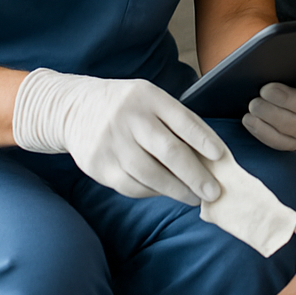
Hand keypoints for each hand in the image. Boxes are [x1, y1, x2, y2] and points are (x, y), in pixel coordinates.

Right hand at [13, 68, 225, 204]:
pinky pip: (131, 186)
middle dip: (195, 175)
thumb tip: (210, 152)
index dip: (204, 140)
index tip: (221, 158)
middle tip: (213, 191)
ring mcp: (111, 142)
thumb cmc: (127, 105)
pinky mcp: (97, 165)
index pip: (183, 120)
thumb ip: (177, 120)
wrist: (74, 108)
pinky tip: (165, 192)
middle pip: (169, 151)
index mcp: (148, 97)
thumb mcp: (151, 98)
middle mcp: (129, 118)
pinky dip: (152, 192)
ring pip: (151, 174)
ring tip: (193, 197)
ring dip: (176, 190)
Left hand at [242, 71, 295, 150]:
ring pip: (294, 128)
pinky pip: (280, 142)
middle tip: (266, 90)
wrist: (289, 86)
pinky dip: (263, 131)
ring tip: (254, 104)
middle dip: (288, 100)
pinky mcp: (294, 142)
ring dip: (271, 116)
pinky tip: (249, 119)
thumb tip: (281, 55)